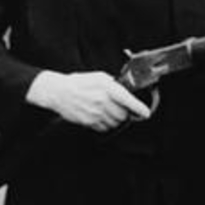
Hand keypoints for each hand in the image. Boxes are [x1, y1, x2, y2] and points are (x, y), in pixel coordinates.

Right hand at [27, 70, 150, 131]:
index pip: (127, 100)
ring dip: (115, 119)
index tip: (146, 113)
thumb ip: (113, 84)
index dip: (139, 108)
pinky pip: (105, 128)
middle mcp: (102, 101)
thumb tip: (125, 92)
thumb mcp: (98, 76)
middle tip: (118, 107)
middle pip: (123, 114)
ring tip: (107, 110)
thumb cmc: (79, 83)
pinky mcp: (89, 122)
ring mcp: (95, 113)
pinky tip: (100, 115)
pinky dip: (106, 124)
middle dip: (124, 112)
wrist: (59, 92)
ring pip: (115, 122)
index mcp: (106, 87)